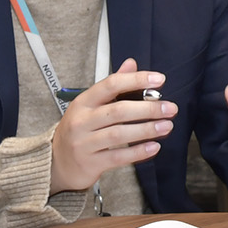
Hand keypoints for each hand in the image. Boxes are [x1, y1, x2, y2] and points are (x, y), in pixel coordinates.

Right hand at [49, 59, 176, 193]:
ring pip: (119, 134)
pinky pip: (118, 157)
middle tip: (170, 108)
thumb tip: (132, 63)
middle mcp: (81, 121)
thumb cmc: (79, 130)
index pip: (111, 84)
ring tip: (167, 126)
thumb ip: (112, 86)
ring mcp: (84, 143)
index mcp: (83, 102)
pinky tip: (154, 146)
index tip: (159, 80)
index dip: (136, 80)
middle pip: (118, 111)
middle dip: (148, 108)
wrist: (56, 163)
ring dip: (147, 129)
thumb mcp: (90, 105)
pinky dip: (138, 152)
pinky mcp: (90, 163)